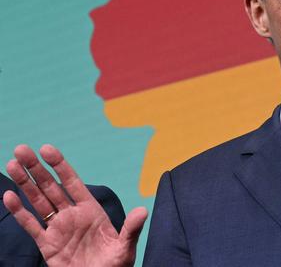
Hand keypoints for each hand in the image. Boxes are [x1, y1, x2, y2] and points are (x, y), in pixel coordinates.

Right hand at [2, 144, 146, 266]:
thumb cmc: (115, 265)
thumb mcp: (125, 246)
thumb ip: (131, 228)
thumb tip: (142, 210)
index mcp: (91, 211)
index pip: (72, 183)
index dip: (60, 166)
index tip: (47, 149)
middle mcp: (72, 215)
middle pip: (51, 187)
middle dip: (36, 169)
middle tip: (21, 150)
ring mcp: (58, 229)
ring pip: (38, 201)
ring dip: (25, 184)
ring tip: (12, 164)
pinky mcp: (47, 245)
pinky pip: (31, 225)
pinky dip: (20, 212)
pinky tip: (9, 197)